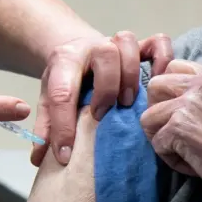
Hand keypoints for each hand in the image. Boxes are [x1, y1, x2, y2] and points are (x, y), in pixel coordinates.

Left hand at [32, 32, 173, 165]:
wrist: (79, 52)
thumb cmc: (66, 80)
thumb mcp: (49, 100)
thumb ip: (45, 126)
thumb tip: (39, 159)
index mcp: (65, 60)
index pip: (62, 92)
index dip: (63, 127)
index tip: (65, 156)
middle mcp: (92, 47)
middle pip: (104, 54)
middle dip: (106, 88)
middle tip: (102, 116)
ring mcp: (117, 44)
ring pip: (129, 44)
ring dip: (131, 75)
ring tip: (128, 103)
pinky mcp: (140, 46)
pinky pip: (158, 43)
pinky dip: (163, 59)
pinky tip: (159, 81)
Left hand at [140, 60, 201, 201]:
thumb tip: (177, 101)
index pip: (174, 67)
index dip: (168, 91)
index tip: (177, 112)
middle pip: (155, 86)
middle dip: (157, 111)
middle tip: (172, 132)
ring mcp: (189, 104)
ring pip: (148, 116)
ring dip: (160, 137)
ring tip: (184, 152)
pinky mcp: (179, 126)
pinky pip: (156, 142)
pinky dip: (170, 158)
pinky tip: (192, 164)